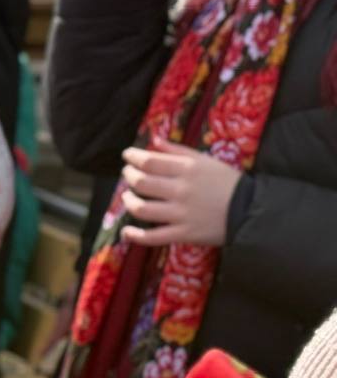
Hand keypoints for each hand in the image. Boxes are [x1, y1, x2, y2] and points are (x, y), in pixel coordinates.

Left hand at [120, 141, 238, 246]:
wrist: (250, 210)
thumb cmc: (227, 182)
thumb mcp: (206, 160)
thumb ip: (178, 151)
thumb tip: (154, 140)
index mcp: (188, 169)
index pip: (150, 161)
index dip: (133, 158)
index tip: (127, 156)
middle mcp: (181, 190)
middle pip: (142, 183)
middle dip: (129, 177)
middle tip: (128, 174)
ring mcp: (181, 213)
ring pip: (142, 209)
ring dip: (128, 202)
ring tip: (127, 197)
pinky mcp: (183, 233)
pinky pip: (153, 236)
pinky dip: (135, 235)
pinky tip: (127, 231)